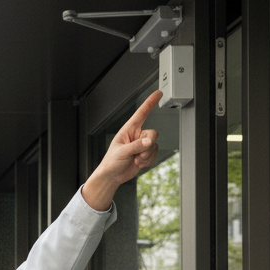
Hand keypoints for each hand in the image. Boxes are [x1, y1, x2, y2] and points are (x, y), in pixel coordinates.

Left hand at [82, 90, 161, 210]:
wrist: (112, 176)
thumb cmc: (111, 162)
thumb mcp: (122, 152)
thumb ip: (136, 146)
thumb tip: (149, 142)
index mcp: (128, 130)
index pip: (141, 113)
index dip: (150, 103)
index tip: (158, 93)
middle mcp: (136, 135)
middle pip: (153, 134)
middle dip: (148, 145)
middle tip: (139, 153)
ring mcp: (142, 145)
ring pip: (154, 146)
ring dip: (146, 155)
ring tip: (135, 159)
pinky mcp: (145, 153)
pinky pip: (154, 154)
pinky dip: (148, 160)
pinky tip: (138, 163)